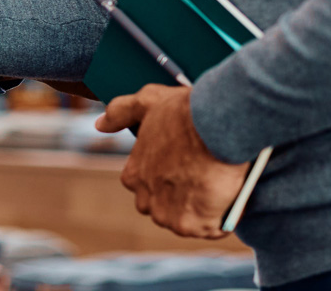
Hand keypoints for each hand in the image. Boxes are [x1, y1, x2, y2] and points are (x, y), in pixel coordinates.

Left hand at [96, 84, 247, 238]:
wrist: (217, 126)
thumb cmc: (184, 112)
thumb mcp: (147, 101)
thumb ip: (120, 112)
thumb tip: (100, 124)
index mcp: (134, 176)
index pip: (147, 188)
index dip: (170, 179)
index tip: (187, 166)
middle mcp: (146, 200)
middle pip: (165, 209)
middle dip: (183, 200)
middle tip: (205, 178)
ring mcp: (169, 216)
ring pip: (189, 221)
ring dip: (204, 211)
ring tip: (219, 186)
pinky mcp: (194, 226)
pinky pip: (213, 229)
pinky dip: (223, 219)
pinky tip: (230, 198)